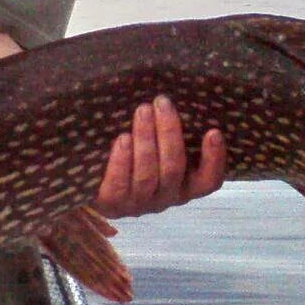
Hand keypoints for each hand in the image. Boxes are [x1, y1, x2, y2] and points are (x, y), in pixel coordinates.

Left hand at [95, 95, 225, 218]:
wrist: (90, 183)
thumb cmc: (133, 155)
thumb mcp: (157, 145)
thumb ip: (169, 132)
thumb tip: (173, 99)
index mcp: (183, 186)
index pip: (208, 182)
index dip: (214, 160)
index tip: (213, 131)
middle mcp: (165, 198)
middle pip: (173, 169)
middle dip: (169, 132)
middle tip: (161, 102)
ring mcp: (139, 204)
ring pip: (147, 174)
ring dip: (146, 139)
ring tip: (142, 111)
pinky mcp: (113, 204)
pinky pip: (120, 184)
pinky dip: (122, 160)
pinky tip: (123, 138)